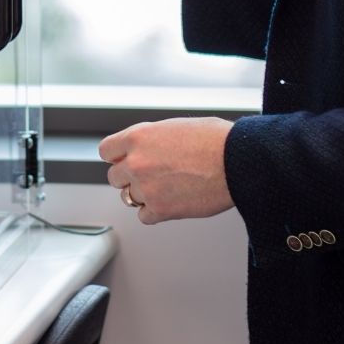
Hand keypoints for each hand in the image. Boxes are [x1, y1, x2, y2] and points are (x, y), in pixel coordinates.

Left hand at [100, 117, 235, 225]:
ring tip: (165, 188)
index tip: (124, 160)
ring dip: (143, 194)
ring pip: (128, 197)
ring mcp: (146, 188)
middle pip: (115, 177)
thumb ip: (153, 139)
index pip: (106, 151)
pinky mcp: (161, 209)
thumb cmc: (216, 140)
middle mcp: (136, 162)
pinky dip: (155, 212)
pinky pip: (144, 216)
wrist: (237, 161)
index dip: (117, 157)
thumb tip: (147, 148)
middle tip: (151, 175)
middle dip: (130, 177)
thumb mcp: (175, 126)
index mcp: (138, 137)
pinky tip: (171, 202)